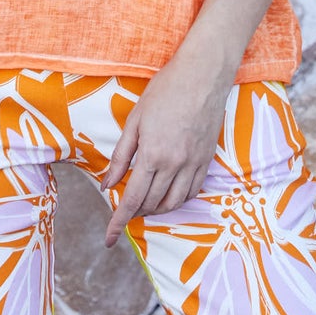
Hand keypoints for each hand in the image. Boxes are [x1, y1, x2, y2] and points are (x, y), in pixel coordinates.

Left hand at [100, 52, 232, 247]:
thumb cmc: (164, 91)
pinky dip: (177, 200)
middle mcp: (175, 165)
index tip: (108, 238)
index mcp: (153, 155)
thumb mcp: (135, 121)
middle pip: (151, 204)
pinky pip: (192, 191)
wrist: (202, 76)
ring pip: (174, 203)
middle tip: (122, 210)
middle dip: (134, 213)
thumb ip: (121, 156)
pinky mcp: (207, 160)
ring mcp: (194, 164)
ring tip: (143, 205)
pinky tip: (168, 195)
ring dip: (156, 210)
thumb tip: (107, 184)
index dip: (118, 222)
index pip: (132, 199)